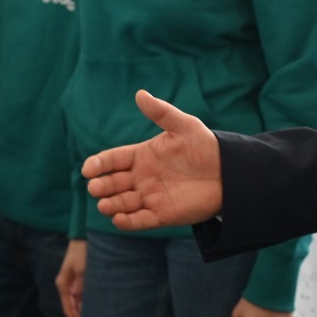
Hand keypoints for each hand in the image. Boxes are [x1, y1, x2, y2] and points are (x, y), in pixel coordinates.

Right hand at [56, 240, 86, 316]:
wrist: (84, 234)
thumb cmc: (82, 250)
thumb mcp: (83, 269)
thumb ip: (82, 287)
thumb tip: (83, 304)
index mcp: (63, 284)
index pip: (68, 308)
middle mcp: (67, 284)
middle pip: (73, 306)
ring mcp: (74, 281)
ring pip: (79, 300)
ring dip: (86, 309)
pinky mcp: (81, 277)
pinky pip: (84, 293)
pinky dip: (89, 300)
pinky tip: (97, 305)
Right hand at [84, 90, 224, 230]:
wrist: (228, 173)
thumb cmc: (205, 146)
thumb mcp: (184, 126)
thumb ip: (161, 113)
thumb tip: (140, 94)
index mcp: (141, 155)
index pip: (112, 160)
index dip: (98, 164)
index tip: (88, 169)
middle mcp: (141, 177)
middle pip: (112, 182)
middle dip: (101, 186)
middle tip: (96, 187)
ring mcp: (149, 197)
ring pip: (121, 203)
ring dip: (110, 205)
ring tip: (105, 205)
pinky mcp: (161, 215)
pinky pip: (139, 221)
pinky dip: (127, 222)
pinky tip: (119, 219)